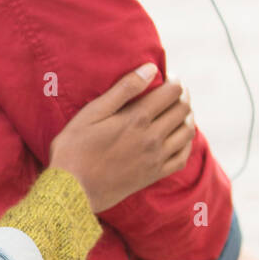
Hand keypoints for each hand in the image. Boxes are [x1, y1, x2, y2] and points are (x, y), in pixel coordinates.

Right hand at [48, 63, 194, 213]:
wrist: (71, 191)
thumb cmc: (74, 149)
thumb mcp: (92, 113)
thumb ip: (124, 89)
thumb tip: (150, 68)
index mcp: (137, 119)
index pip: (172, 92)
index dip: (174, 80)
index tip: (168, 77)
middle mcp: (152, 138)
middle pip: (182, 110)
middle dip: (182, 96)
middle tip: (174, 91)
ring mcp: (155, 158)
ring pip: (187, 132)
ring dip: (187, 117)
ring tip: (179, 111)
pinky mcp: (153, 175)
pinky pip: (182, 157)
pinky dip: (187, 143)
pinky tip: (180, 137)